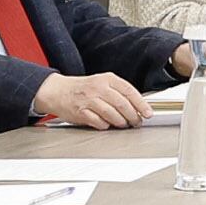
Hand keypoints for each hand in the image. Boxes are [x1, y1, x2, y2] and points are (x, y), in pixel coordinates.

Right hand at [32, 71, 148, 128]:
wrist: (57, 91)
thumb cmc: (82, 88)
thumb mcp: (101, 83)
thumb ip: (118, 92)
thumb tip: (138, 106)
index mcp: (107, 79)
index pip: (129, 91)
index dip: (141, 104)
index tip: (148, 113)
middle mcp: (98, 88)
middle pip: (122, 104)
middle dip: (133, 116)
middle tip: (136, 122)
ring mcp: (89, 100)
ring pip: (112, 114)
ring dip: (121, 122)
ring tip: (123, 124)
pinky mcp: (81, 112)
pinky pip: (99, 122)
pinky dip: (106, 125)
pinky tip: (107, 124)